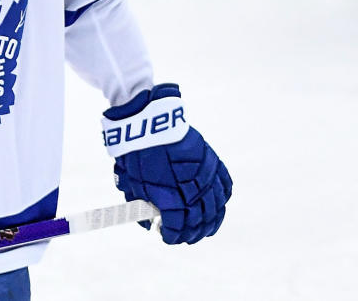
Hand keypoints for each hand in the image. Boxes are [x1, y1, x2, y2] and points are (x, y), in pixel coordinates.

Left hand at [101, 83, 231, 244]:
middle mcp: (192, 190)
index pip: (177, 227)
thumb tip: (148, 224)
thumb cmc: (137, 152)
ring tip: (203, 228)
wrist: (150, 121)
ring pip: (216, 208)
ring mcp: (206, 176)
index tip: (165, 236)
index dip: (171, 235)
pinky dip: (222, 199)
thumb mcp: (133, 182)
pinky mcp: (213, 162)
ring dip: (210, 222)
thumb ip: (141, 206)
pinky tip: (218, 206)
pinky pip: (225, 186)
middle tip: (184, 236)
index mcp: (170, 198)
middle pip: (198, 222)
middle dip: (191, 233)